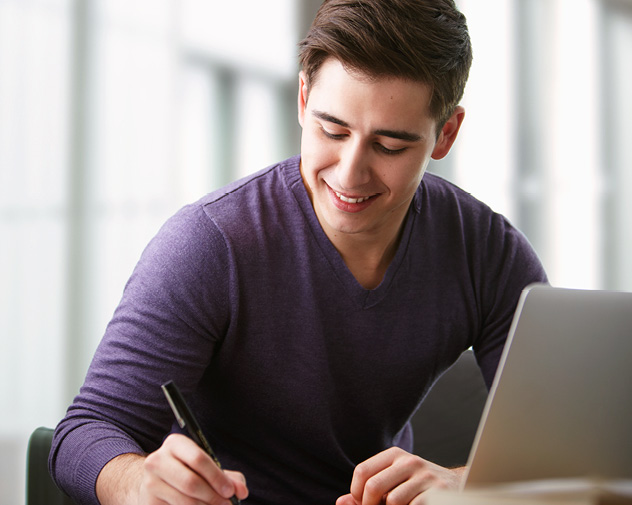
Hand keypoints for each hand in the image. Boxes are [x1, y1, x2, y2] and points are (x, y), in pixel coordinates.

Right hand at [140, 433, 247, 504]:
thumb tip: (241, 491)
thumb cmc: (188, 472)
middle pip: (191, 482)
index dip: (217, 477)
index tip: (230, 491)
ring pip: (184, 500)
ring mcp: (149, 482)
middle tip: (226, 504)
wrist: (154, 483)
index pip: (198, 459)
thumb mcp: (208, 469)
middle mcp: (157, 460)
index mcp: (175, 443)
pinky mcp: (148, 502)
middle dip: (212, 496)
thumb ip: (228, 478)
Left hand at [336, 447, 464, 504]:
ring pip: (392, 501)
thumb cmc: (417, 490)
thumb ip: (366, 494)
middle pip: (374, 486)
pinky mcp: (438, 492)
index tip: (365, 504)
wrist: (458, 489)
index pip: (362, 471)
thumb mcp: (393, 486)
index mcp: (394, 455)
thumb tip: (341, 501)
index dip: (357, 494)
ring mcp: (425, 476)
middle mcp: (409, 461)